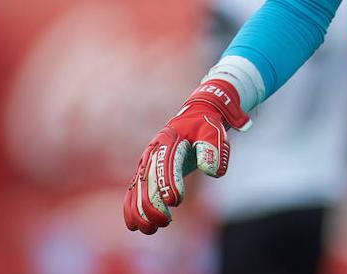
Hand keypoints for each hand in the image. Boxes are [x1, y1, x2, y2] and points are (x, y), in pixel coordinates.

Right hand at [123, 79, 250, 233]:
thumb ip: (214, 149)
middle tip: (166, 222)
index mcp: (170, 140)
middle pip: (146, 180)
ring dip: (140, 211)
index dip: (168, 182)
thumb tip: (212, 171)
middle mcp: (153, 151)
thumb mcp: (214, 132)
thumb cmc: (206, 127)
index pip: (166, 163)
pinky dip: (131, 207)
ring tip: (151, 229)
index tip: (176, 201)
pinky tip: (134, 225)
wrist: (194, 117)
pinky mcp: (145, 171)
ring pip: (136, 189)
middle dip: (152, 204)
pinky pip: (133, 191)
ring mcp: (146, 162)